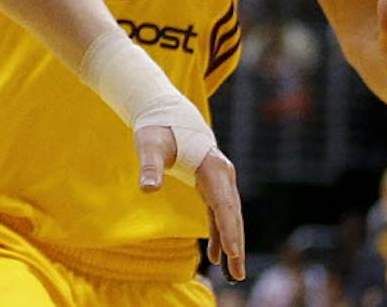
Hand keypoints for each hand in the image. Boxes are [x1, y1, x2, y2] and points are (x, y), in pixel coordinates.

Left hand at [136, 126, 245, 280]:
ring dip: (232, 243)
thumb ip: (150, 167)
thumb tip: (147, 189)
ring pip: (229, 216)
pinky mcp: (211, 184)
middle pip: (233, 214)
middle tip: (239, 274)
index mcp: (212, 166)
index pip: (224, 204)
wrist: (164, 112)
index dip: (229, 230)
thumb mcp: (150, 145)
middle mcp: (222, 173)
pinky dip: (220, 232)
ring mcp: (219, 179)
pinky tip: (217, 254)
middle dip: (237, 245)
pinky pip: (219, 212)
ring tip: (235, 273)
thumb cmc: (157, 128)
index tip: (233, 254)